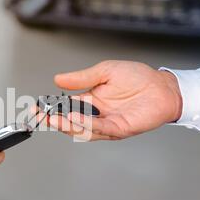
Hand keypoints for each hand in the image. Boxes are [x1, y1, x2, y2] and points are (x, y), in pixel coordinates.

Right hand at [50, 60, 182, 140]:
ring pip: (82, 129)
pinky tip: (75, 119)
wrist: (162, 86)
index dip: (51, 107)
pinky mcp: (119, 129)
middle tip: (40, 117)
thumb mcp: (105, 71)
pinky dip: (87, 125)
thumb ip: (82, 77)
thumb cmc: (138, 77)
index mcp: (91, 100)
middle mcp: (96, 114)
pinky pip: (101, 129)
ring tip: (54, 119)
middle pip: (70, 121)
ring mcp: (107, 123)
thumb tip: (58, 79)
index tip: (37, 106)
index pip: (65, 106)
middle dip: (53, 120)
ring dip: (67, 125)